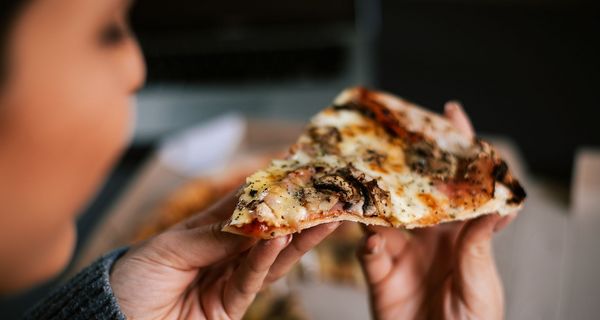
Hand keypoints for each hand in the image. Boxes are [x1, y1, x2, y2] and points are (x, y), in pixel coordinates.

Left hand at [111, 191, 338, 319]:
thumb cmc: (131, 281)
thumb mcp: (168, 249)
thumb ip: (213, 237)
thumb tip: (254, 219)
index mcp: (204, 233)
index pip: (241, 206)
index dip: (266, 188)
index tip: (292, 168)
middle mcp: (222, 254)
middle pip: (265, 231)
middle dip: (293, 213)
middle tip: (321, 193)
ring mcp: (228, 281)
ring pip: (271, 257)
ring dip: (296, 237)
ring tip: (321, 216)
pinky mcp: (230, 307)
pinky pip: (253, 281)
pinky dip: (268, 259)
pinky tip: (283, 239)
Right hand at [357, 102, 515, 319]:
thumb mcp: (482, 282)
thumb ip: (481, 245)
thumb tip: (502, 206)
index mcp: (458, 233)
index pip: (457, 185)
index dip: (457, 149)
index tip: (451, 113)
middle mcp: (427, 237)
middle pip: (412, 191)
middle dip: (402, 165)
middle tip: (391, 139)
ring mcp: (400, 252)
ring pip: (382, 216)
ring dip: (374, 202)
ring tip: (367, 186)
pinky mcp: (378, 273)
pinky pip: (367, 252)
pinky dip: (367, 245)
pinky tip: (372, 243)